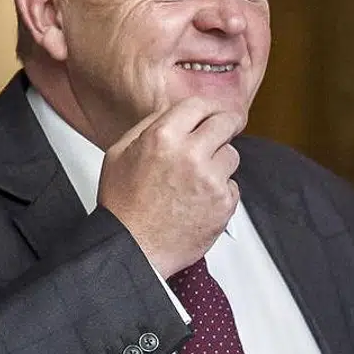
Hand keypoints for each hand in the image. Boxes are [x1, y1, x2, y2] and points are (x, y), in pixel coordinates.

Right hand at [98, 96, 244, 277]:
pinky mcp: (224, 202)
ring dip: (220, 162)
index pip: (200, 104)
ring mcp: (211, 179)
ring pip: (232, 155)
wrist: (133, 248)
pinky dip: (220, 190)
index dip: (210, 107)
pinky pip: (233, 185)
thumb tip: (175, 110)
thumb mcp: (120, 152)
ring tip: (196, 179)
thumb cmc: (123, 205)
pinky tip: (198, 200)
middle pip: (227, 122)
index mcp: (163, 137)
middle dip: (227, 125)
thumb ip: (150, 125)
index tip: (215, 112)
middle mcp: (191, 154)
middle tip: (225, 130)